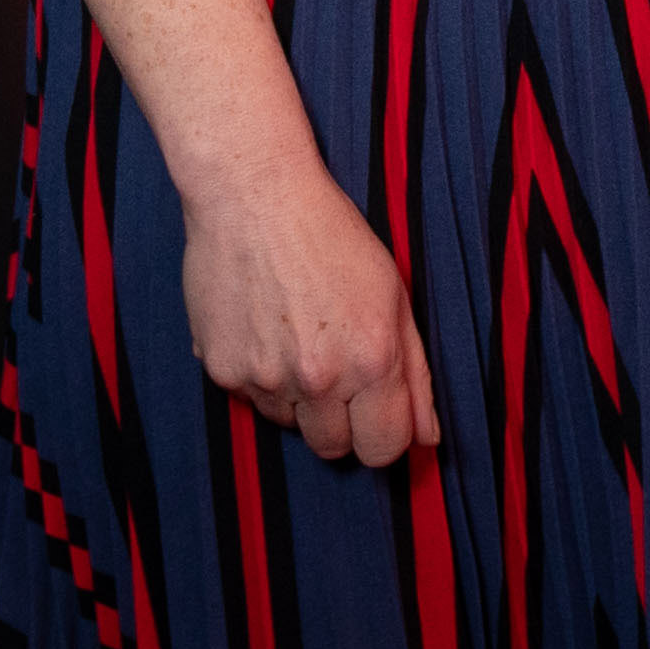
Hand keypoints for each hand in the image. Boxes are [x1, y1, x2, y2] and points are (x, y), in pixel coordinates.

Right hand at [179, 142, 439, 465]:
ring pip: (290, 425)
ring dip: (299, 399)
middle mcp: (319, 378)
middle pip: (334, 449)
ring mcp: (265, 378)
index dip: (385, 436)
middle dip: (342, 424)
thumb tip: (427, 437)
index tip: (380, 415)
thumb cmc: (331, 237)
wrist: (255, 199)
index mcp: (371, 359)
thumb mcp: (394, 296)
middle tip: (339, 372)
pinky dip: (262, 378)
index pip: (384, 449)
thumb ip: (415, 374)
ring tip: (300, 336)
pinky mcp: (222, 371)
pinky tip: (267, 328)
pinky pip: (251, 400)